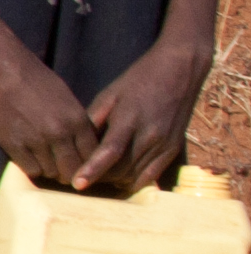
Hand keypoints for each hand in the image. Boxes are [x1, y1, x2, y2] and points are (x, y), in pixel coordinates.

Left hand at [77, 38, 208, 192]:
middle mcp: (150, 135)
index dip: (92, 170)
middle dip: (99, 177)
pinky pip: (151, 175)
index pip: (109, 152)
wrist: (179, 70)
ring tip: (96, 177)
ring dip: (114, 180)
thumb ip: (93, 121)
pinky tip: (119, 180)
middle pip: (120, 170)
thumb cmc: (137, 81)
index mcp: (129, 119)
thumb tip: (74, 145)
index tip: (77, 184)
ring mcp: (164, 144)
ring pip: (134, 175)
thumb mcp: (109, 96)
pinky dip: (133, 181)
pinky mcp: (173, 149)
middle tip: (79, 177)